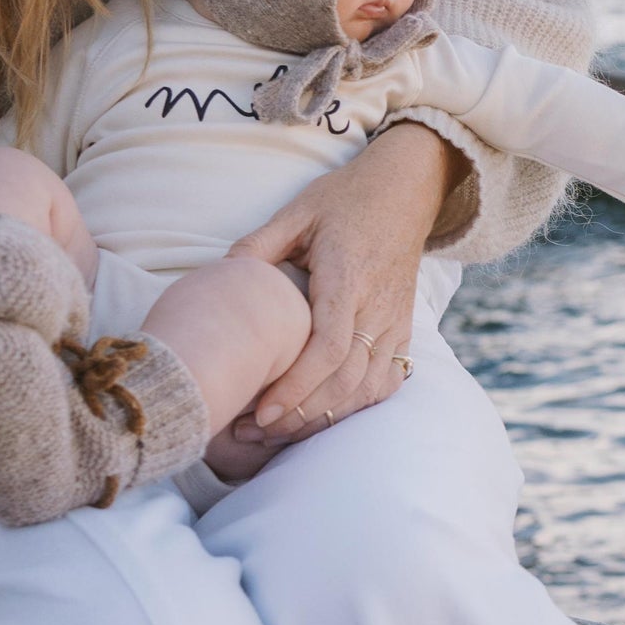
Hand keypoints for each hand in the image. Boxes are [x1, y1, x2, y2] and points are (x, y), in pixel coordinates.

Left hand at [227, 122, 464, 445]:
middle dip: (301, 414)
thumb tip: (219, 276)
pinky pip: (386, 382)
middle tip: (254, 432)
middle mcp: (378, 306)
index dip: (296, 386)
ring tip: (277, 433)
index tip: (261, 410)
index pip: (329, 346)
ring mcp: (396, 322)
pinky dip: (356, 407)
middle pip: (346, 379)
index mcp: (348, 277)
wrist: (405, 191)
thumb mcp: (297, 211)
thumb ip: (259, 245)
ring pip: (367, 387)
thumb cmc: (344, 200)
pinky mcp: (404, 330)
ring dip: (323, 417)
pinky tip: (322, 418)